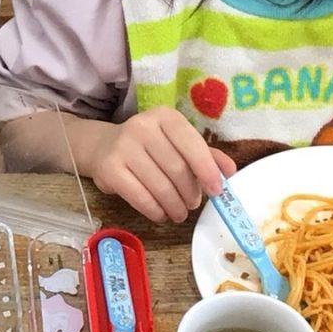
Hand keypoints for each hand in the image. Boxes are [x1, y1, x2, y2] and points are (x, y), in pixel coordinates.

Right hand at [87, 107, 235, 224]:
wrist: (103, 147)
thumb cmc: (148, 147)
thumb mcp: (176, 143)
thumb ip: (204, 155)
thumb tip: (229, 171)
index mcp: (164, 116)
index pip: (192, 144)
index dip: (206, 170)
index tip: (216, 191)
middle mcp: (142, 127)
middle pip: (177, 169)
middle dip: (190, 193)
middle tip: (193, 204)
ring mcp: (122, 147)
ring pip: (160, 186)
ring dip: (175, 206)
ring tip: (179, 213)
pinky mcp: (109, 169)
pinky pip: (140, 197)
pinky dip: (155, 211)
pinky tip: (160, 214)